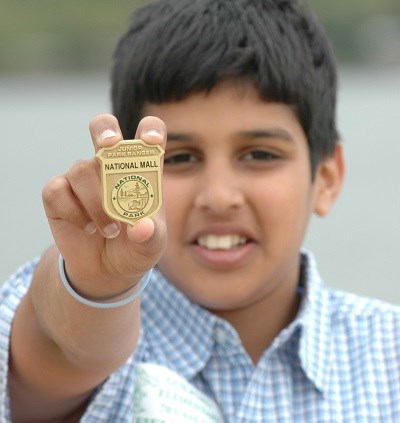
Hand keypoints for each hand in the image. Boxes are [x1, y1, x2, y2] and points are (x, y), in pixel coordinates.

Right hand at [42, 114, 166, 298]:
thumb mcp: (150, 245)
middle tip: (109, 145)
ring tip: (110, 230)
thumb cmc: (135, 247)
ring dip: (96, 204)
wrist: (106, 269)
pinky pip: (57, 191)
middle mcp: (110, 166)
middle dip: (105, 131)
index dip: (150, 130)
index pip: (147, 135)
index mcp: (140, 170)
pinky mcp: (58, 193)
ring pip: (82, 170)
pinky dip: (73, 213)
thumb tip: (141, 227)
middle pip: (103, 128)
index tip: (151, 141)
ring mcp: (83, 177)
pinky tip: (87, 227)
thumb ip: (150, 236)